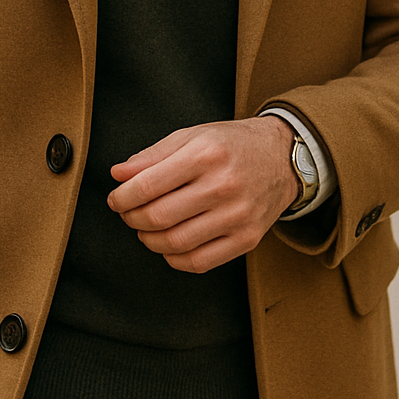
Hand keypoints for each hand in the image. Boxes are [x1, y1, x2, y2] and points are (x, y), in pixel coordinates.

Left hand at [107, 116, 297, 272]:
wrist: (282, 158)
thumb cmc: (232, 145)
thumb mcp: (192, 136)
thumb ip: (152, 155)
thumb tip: (119, 175)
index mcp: (205, 154)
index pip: (148, 186)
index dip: (123, 197)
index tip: (117, 200)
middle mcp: (223, 185)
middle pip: (158, 217)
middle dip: (132, 219)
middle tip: (129, 214)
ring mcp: (237, 215)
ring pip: (176, 243)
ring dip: (150, 240)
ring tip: (147, 229)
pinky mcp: (247, 238)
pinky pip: (200, 262)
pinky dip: (175, 258)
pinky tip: (170, 244)